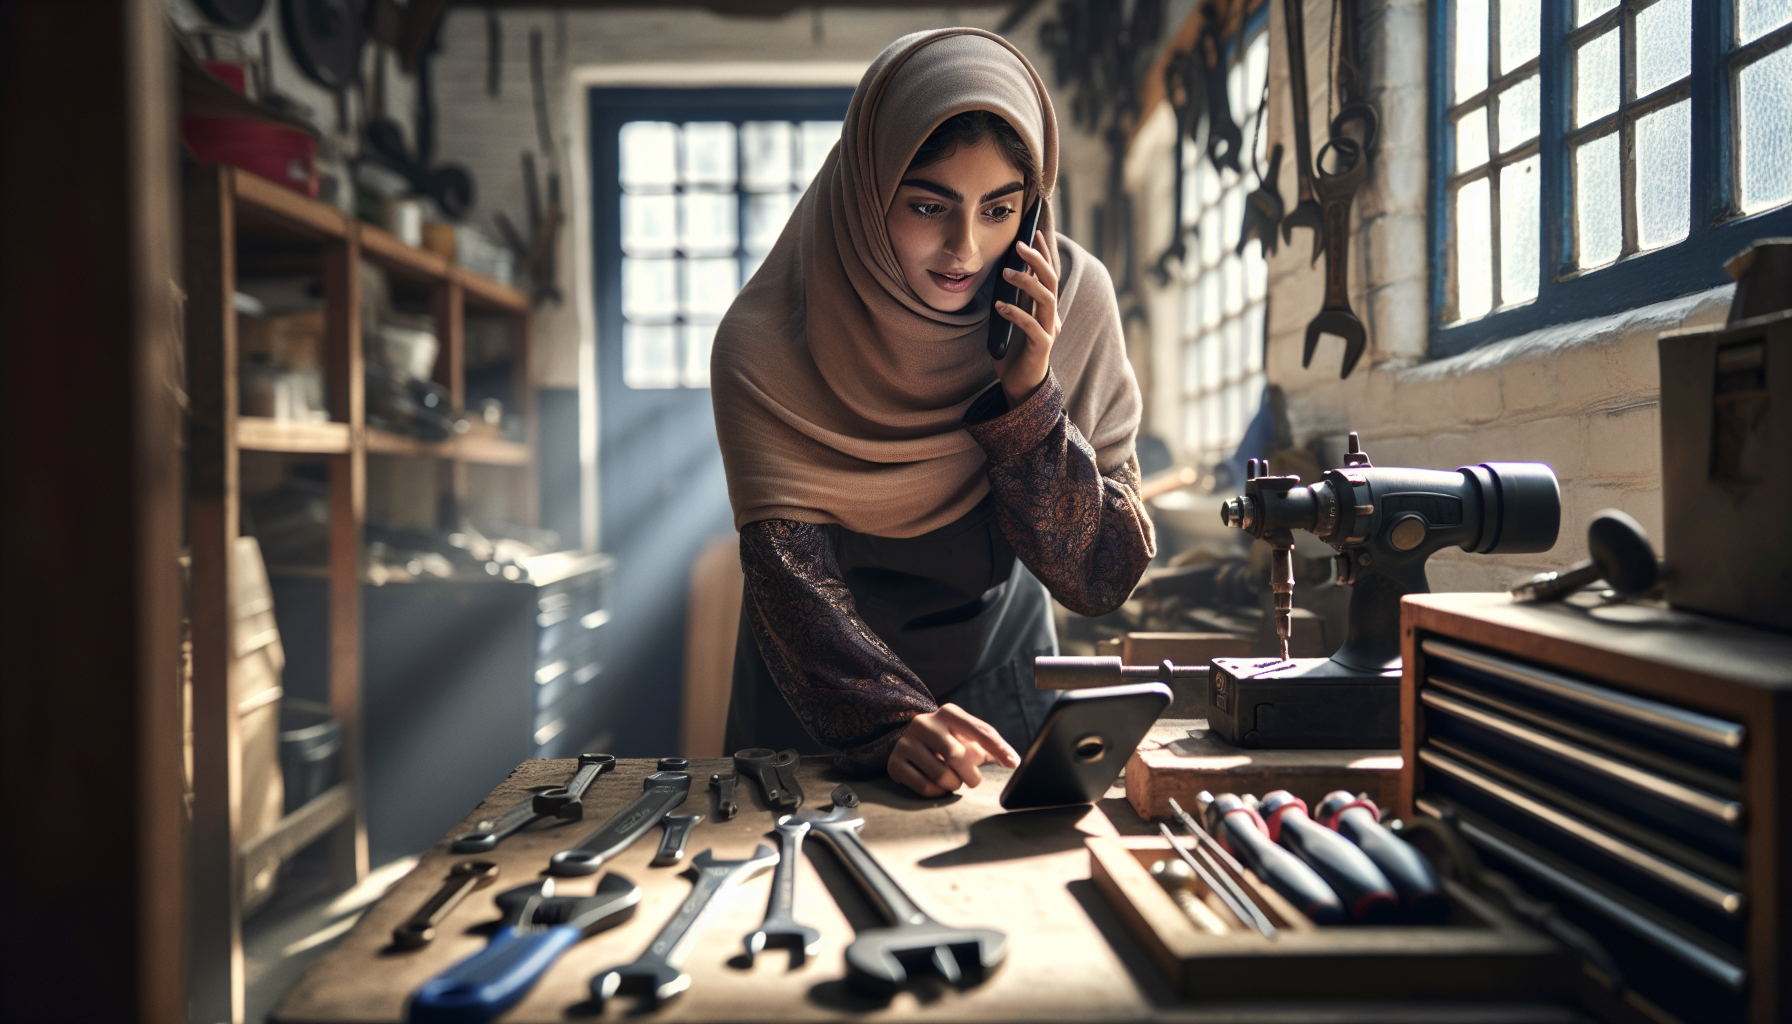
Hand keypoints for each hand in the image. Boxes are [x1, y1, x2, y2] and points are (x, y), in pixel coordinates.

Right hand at [887, 703, 1020, 797]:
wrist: (911, 742)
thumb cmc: (949, 741)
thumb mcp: (969, 738)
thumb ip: (991, 746)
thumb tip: (1014, 761)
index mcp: (948, 713)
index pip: (978, 730)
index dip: (997, 747)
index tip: (1013, 763)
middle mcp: (924, 723)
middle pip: (957, 756)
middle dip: (970, 775)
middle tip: (972, 779)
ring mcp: (906, 742)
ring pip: (941, 776)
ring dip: (954, 784)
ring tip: (952, 779)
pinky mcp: (895, 762)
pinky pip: (925, 787)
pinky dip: (938, 792)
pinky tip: (938, 785)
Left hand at [993, 229, 1059, 407]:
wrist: (1019, 388)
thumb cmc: (1013, 354)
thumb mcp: (1010, 321)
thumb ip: (1012, 301)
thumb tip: (1003, 275)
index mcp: (1045, 310)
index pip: (1048, 276)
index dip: (1043, 254)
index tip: (1033, 233)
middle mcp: (1051, 317)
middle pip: (1051, 281)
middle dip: (1037, 259)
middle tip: (1019, 244)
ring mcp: (1048, 331)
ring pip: (1046, 298)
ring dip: (1027, 282)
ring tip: (1006, 272)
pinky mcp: (1041, 347)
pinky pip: (1031, 325)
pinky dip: (1015, 312)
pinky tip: (999, 306)